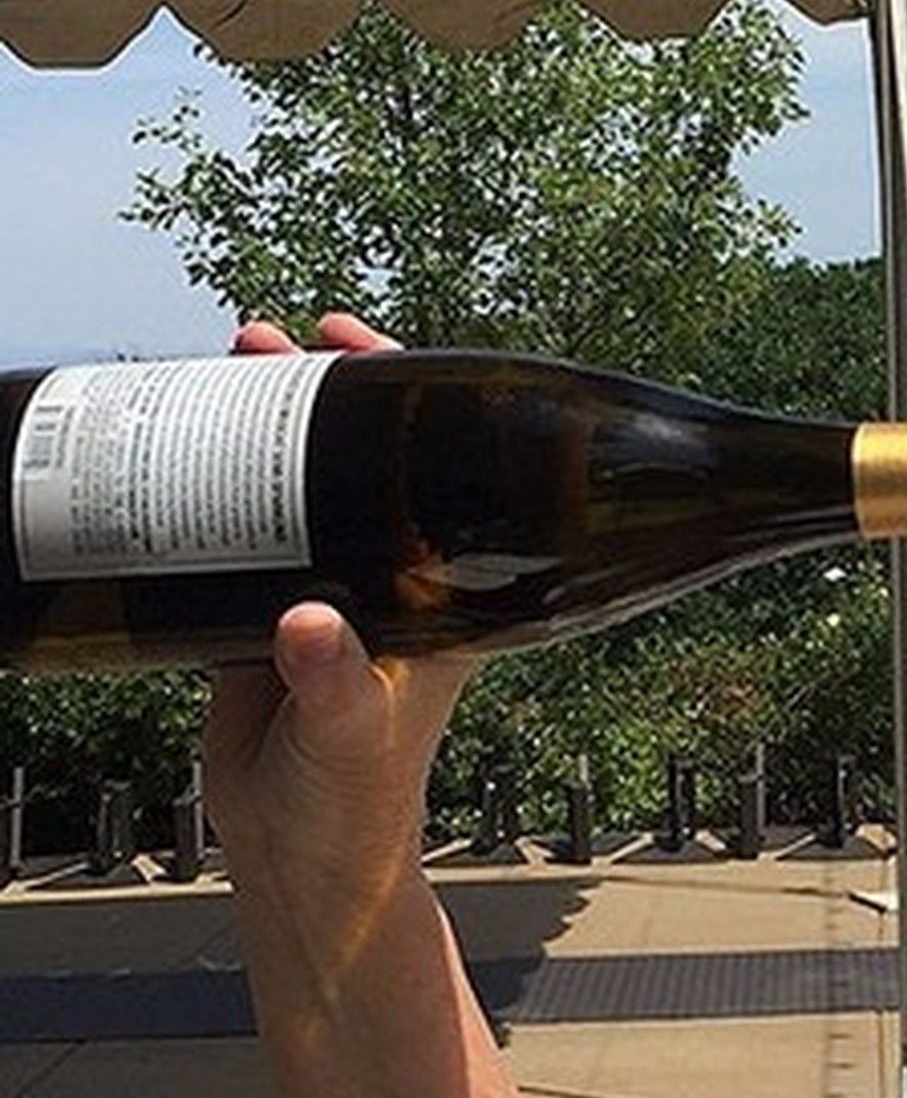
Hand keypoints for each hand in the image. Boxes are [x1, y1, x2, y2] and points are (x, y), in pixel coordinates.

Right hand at [204, 315, 514, 1096]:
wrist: (302, 853)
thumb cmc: (358, 796)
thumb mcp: (354, 732)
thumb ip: (335, 679)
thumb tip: (302, 622)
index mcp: (440, 590)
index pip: (437, 469)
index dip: (406, 399)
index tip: (357, 344)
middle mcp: (391, 576)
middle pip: (363, 458)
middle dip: (319, 394)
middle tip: (267, 342)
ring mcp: (327, 589)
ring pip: (298, 485)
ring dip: (263, 427)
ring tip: (225, 365)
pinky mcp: (265, 614)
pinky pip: (240, 533)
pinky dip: (213, 487)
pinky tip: (178, 443)